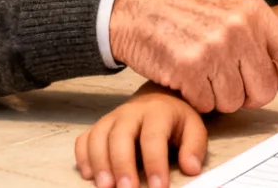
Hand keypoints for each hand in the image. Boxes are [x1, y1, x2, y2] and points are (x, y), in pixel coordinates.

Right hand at [75, 84, 205, 187]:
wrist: (158, 97)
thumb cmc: (175, 119)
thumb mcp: (193, 128)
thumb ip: (194, 147)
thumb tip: (191, 168)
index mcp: (157, 112)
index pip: (153, 138)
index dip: (155, 164)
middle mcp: (130, 112)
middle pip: (120, 136)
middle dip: (122, 165)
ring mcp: (111, 118)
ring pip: (98, 137)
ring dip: (99, 163)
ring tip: (105, 186)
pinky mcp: (99, 126)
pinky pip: (84, 138)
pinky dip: (83, 156)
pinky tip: (89, 175)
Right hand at [108, 0, 277, 118]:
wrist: (134, 5)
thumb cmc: (184, 12)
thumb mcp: (230, 11)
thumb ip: (258, 38)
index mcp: (258, 14)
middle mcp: (243, 29)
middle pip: (265, 91)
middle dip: (244, 90)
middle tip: (220, 68)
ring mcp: (217, 47)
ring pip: (236, 102)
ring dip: (216, 94)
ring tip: (198, 65)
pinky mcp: (191, 66)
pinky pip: (206, 104)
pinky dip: (194, 97)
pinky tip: (181, 71)